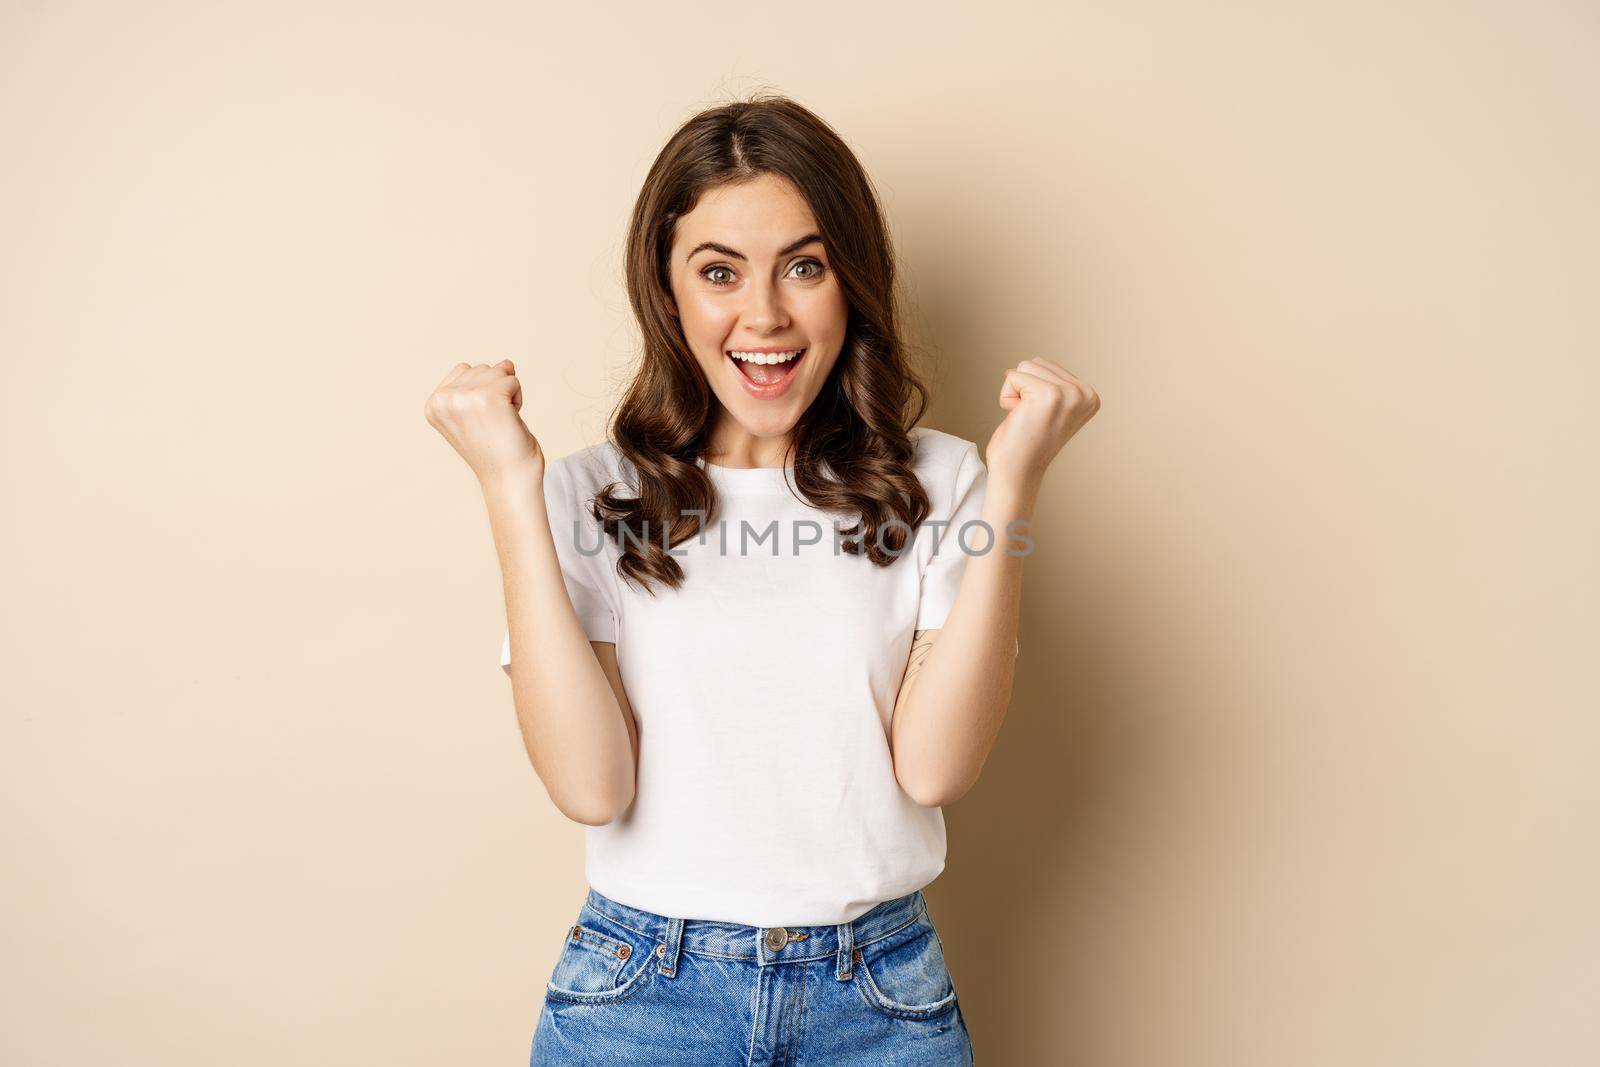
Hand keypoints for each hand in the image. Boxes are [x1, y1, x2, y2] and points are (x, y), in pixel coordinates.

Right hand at [423, 359, 542, 486]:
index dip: (481, 393)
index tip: (479, 422)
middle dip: (496, 392)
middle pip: (481, 368)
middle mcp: (444, 399)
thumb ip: (482, 383)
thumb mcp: (478, 411)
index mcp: (433, 404)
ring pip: (498, 371)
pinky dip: (518, 399)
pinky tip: (510, 421)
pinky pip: (513, 380)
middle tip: (493, 424)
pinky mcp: (489, 397)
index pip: (465, 371)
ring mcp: (464, 397)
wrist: (509, 479)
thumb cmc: (497, 450)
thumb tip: (506, 362)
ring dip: (508, 395)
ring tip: (501, 423)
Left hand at [984, 357, 1099, 493]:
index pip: (1048, 366)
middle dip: (1024, 389)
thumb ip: (1054, 384)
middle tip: (1030, 419)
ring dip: (1016, 393)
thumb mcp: (1051, 408)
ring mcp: (1069, 394)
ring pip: (1025, 367)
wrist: (1017, 473)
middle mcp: (1085, 394)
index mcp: (1090, 396)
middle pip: (1037, 362)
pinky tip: (1018, 419)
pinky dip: (1007, 397)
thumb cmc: (1026, 442)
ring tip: (1025, 418)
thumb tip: (1037, 363)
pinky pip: (1013, 377)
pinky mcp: (1049, 395)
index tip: (1040, 417)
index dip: (1033, 390)